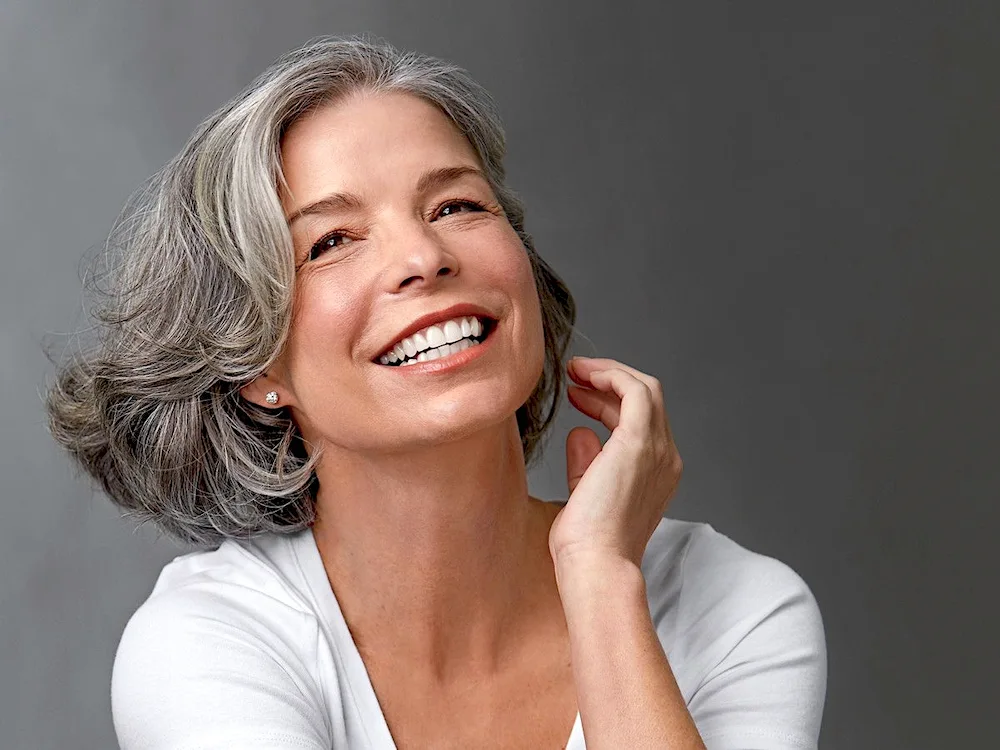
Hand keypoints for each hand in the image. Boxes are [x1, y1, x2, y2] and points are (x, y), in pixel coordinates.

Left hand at [548, 357, 682, 568]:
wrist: (596, 564)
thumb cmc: (587, 543)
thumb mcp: (586, 493)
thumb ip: (587, 462)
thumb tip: (580, 432)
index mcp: (657, 473)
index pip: (641, 422)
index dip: (608, 402)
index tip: (577, 396)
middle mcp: (666, 458)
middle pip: (647, 400)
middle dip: (609, 382)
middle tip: (575, 375)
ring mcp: (657, 449)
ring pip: (645, 389)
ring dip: (609, 373)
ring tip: (575, 370)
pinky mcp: (639, 442)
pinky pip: (634, 391)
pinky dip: (611, 376)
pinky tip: (584, 376)